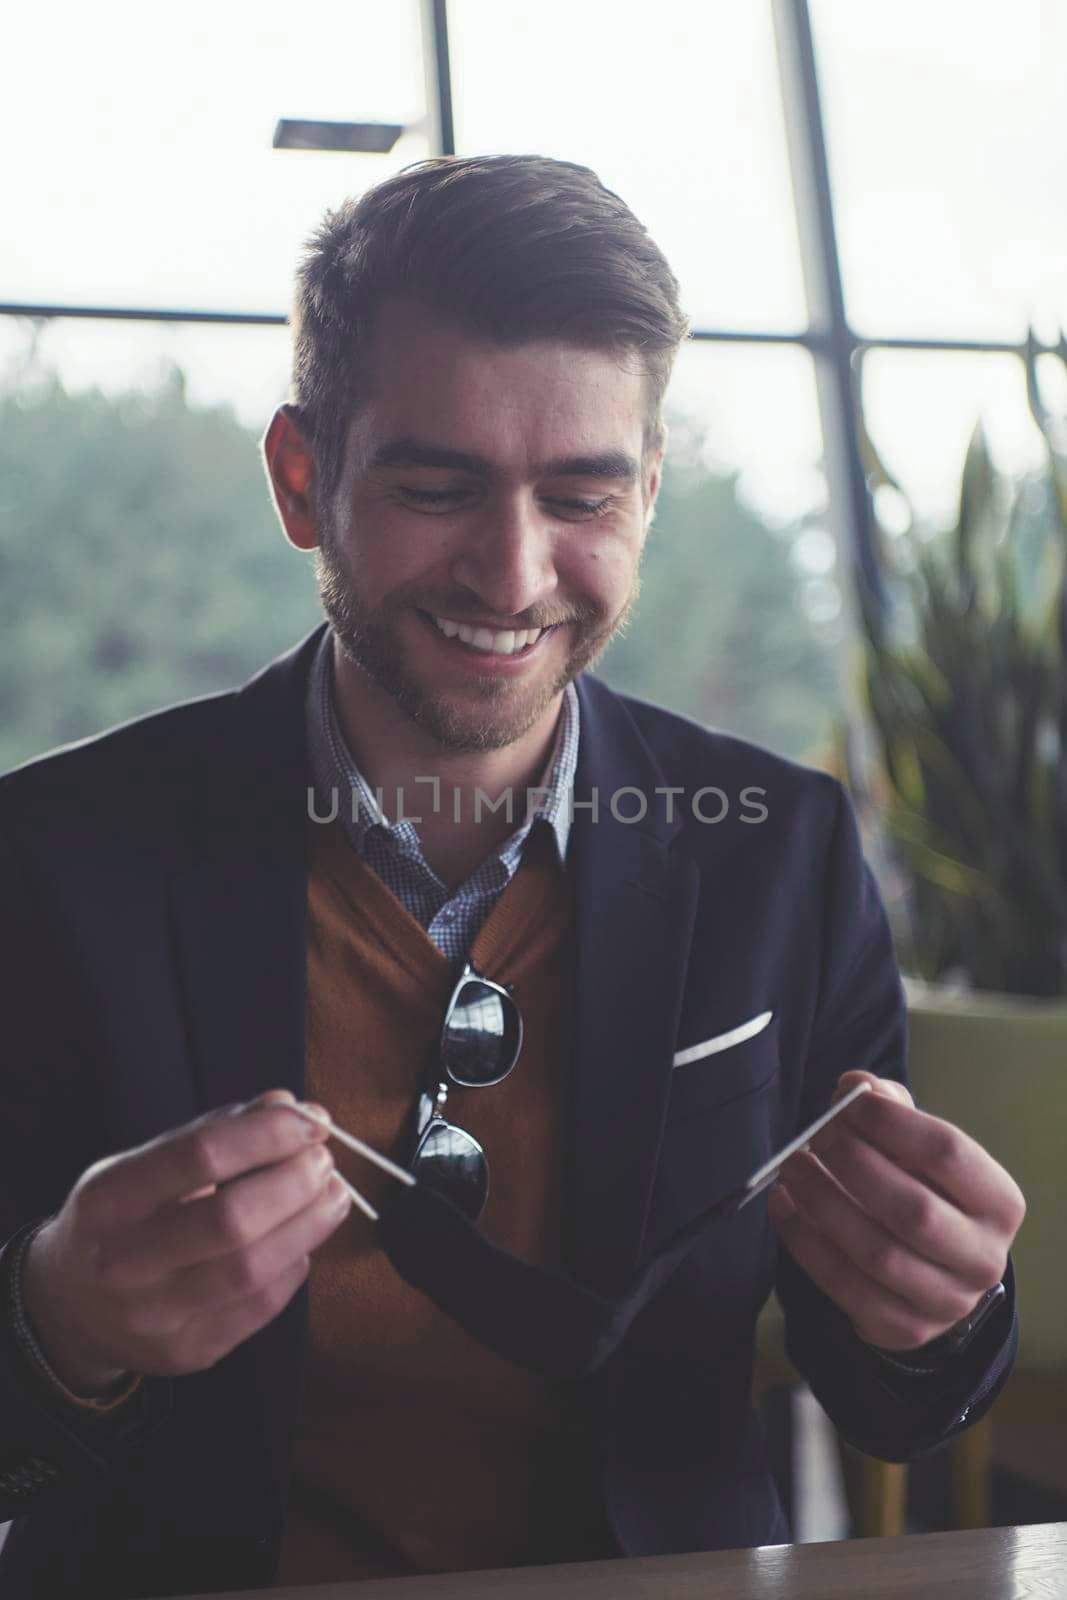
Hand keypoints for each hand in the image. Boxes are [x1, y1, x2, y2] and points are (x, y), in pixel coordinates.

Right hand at [21, 1089, 351, 1392]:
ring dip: (310, 1225)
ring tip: (332, 1195)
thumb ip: (217, 1131)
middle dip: (296, 1182)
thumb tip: (292, 1107)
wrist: (70, 1306)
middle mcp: (123, 1262)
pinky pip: (261, 1307)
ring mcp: (153, 1316)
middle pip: (231, 1219)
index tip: (313, 1123)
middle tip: (324, 1161)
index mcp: (109, 1199)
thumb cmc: (124, 1218)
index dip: (268, 1134)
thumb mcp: (146, 1162)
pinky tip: (300, 1243)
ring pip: (253, 1269)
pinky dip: (294, 1267)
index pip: (199, 1156)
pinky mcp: (186, 1352)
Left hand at [766, 1070, 1025, 1350]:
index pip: (948, 1153)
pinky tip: (784, 1205)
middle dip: (852, 1164)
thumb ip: (889, 1108)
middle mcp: (983, 1258)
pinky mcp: (902, 1328)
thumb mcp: (917, 1146)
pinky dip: (804, 1241)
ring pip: (875, 1252)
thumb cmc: (921, 1189)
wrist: (930, 1271)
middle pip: (911, 1208)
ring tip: (791, 1167)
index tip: (846, 1103)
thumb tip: (853, 1086)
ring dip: (822, 1202)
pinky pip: (843, 1285)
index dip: (890, 1123)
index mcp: (999, 1202)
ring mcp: (945, 1302)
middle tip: (813, 1136)